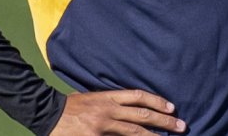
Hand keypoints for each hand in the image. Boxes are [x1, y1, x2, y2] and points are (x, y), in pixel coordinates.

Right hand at [50, 89, 185, 134]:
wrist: (46, 113)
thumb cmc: (68, 107)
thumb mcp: (91, 98)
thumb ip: (109, 103)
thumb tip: (130, 109)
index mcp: (107, 97)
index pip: (138, 96)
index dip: (157, 101)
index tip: (172, 107)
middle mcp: (108, 110)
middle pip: (142, 115)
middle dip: (164, 121)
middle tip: (181, 126)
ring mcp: (103, 126)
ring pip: (136, 132)